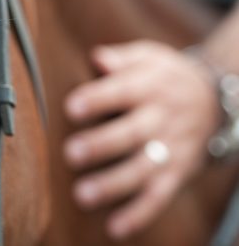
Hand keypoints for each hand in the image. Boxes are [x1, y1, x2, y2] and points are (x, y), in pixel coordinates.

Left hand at [63, 41, 220, 239]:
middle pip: (133, 133)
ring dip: (114, 184)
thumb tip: (96, 57)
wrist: (214, 101)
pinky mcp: (178, 172)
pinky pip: (160, 196)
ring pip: (144, 169)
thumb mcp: (150, 57)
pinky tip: (114, 228)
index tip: (71, 107)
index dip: (99, 99)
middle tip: (71, 153)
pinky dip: (140, 214)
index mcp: (152, 85)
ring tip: (82, 194)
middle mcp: (163, 118)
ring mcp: (172, 148)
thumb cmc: (166, 76)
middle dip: (103, 145)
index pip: (123, 91)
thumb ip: (123, 58)